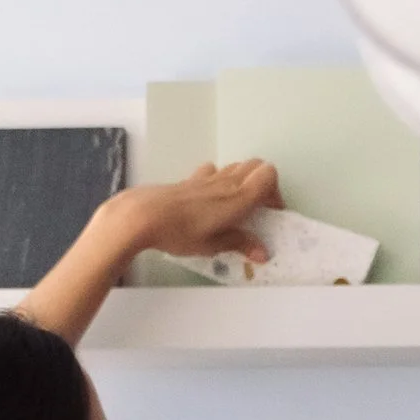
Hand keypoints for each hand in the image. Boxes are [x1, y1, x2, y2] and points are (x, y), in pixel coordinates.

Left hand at [114, 157, 280, 264]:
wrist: (143, 215)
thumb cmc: (180, 233)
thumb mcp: (212, 245)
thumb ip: (239, 244)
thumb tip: (262, 253)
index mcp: (238, 197)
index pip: (269, 175)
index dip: (275, 192)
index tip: (271, 213)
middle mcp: (226, 182)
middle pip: (256, 165)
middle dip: (263, 184)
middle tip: (258, 209)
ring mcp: (207, 178)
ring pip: (236, 166)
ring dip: (243, 180)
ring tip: (236, 205)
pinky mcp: (190, 180)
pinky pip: (213, 170)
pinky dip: (219, 178)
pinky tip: (211, 197)